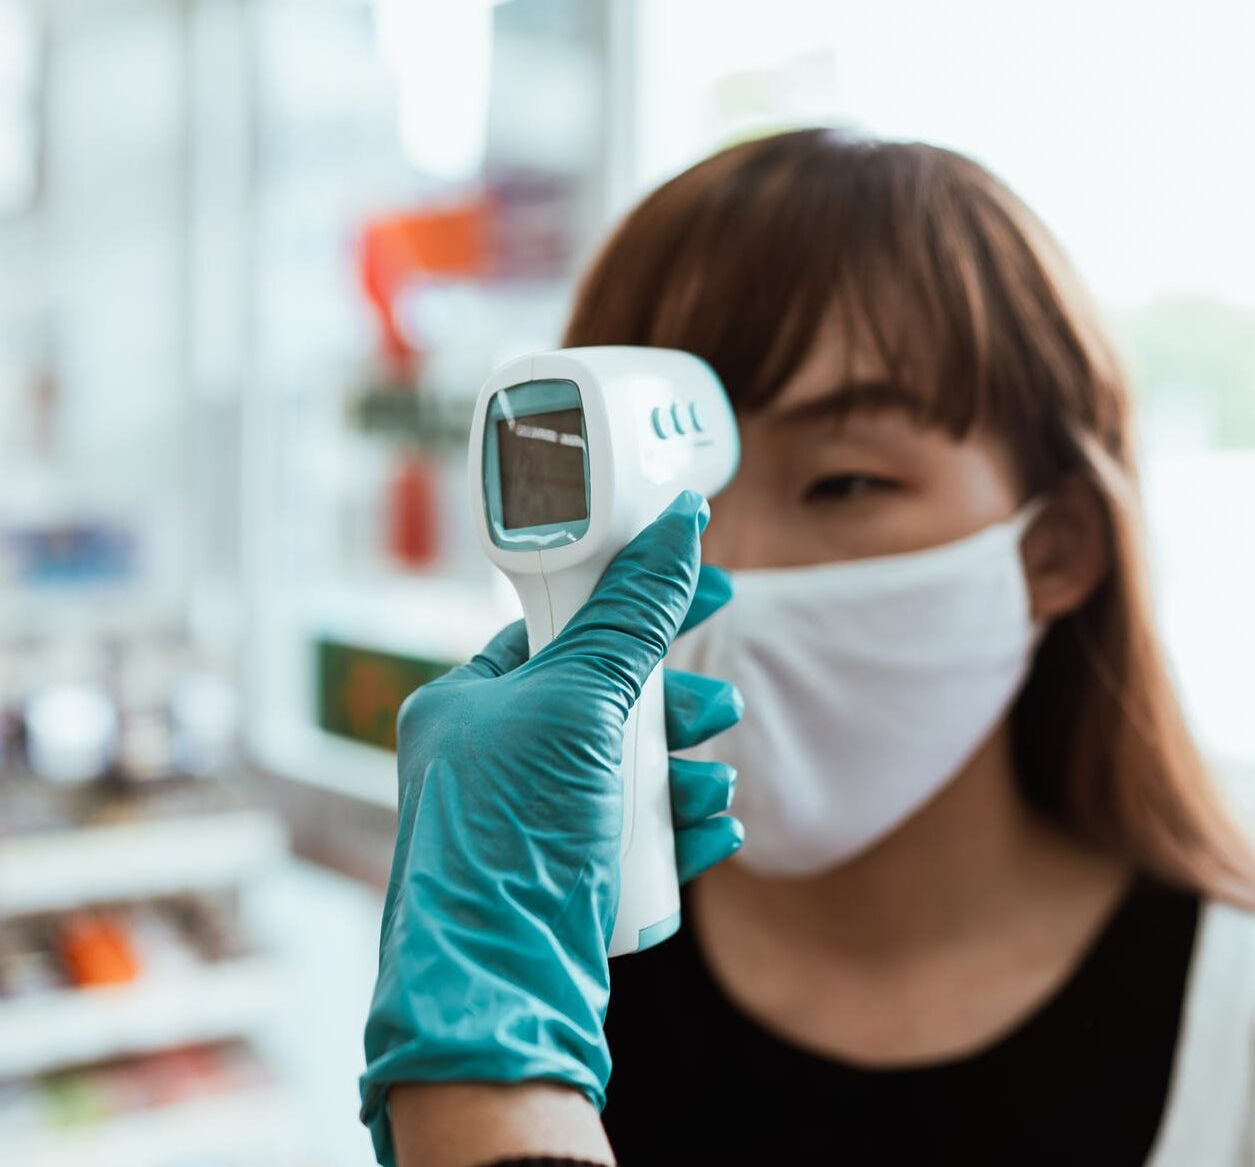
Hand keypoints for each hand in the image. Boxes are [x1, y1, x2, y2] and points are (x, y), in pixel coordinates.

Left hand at [360, 491, 742, 1164]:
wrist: (500, 993)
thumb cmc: (514, 834)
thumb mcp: (580, 703)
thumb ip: (632, 616)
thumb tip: (678, 526)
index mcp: (469, 700)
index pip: (562, 622)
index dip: (635, 600)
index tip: (704, 586)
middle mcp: (493, 756)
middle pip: (608, 697)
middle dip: (673, 705)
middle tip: (713, 710)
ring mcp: (529, 819)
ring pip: (630, 767)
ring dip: (684, 771)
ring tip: (711, 787)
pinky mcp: (566, 872)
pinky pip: (636, 828)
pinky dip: (676, 823)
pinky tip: (709, 828)